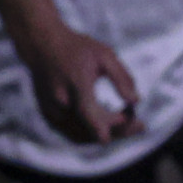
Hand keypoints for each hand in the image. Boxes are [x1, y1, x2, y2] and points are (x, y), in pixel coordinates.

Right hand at [18, 24, 144, 145]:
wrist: (42, 46)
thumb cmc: (78, 49)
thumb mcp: (105, 56)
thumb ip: (122, 78)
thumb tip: (136, 101)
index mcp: (75, 84)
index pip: (88, 113)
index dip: (109, 126)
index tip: (135, 125)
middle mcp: (60, 101)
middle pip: (90, 129)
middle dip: (118, 130)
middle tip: (140, 125)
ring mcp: (51, 112)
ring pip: (82, 136)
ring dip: (105, 134)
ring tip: (126, 122)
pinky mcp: (48, 116)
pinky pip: (72, 134)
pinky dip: (92, 133)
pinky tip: (108, 122)